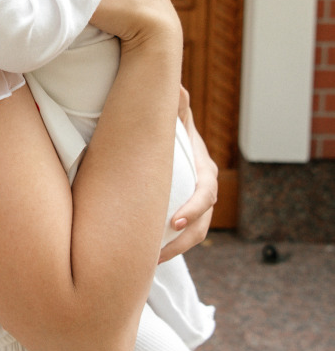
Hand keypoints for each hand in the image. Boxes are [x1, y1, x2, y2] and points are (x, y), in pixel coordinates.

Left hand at [158, 86, 217, 261]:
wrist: (171, 138)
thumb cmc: (170, 125)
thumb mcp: (175, 114)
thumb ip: (177, 103)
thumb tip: (176, 88)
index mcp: (204, 169)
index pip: (207, 193)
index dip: (195, 207)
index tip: (176, 220)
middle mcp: (202, 191)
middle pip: (201, 225)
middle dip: (182, 242)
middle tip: (157, 254)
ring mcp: (193, 206)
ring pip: (191, 236)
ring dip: (172, 251)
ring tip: (148, 263)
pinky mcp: (180, 215)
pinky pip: (177, 237)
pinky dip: (164, 248)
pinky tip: (142, 259)